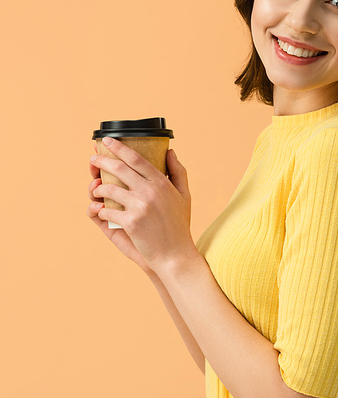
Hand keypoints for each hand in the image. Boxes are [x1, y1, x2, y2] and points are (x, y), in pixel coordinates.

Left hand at [89, 137, 196, 271]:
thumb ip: (178, 171)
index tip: (107, 141)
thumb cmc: (179, 226)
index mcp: (162, 183)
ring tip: (95, 189)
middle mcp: (150, 191)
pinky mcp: (131, 222)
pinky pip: (107, 211)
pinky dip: (100, 210)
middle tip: (93, 158)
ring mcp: (140, 207)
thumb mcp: (184, 196)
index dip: (119, 147)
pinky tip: (100, 210)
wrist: (176, 255)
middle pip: (119, 169)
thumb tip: (170, 151)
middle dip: (102, 161)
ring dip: (97, 188)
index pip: (136, 159)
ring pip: (109, 189)